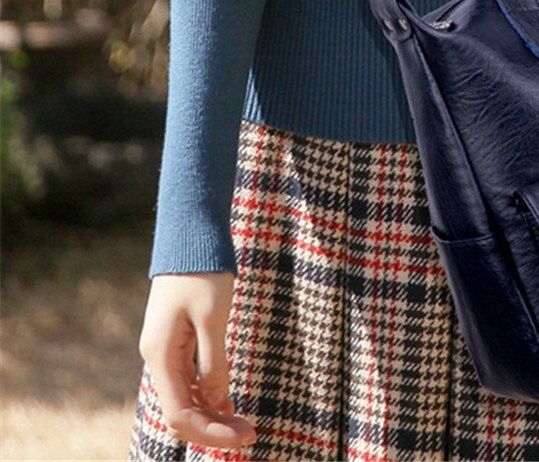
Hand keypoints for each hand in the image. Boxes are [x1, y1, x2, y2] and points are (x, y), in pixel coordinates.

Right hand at [139, 273, 254, 449]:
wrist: (190, 234)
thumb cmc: (202, 270)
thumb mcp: (213, 316)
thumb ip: (214, 362)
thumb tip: (218, 403)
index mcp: (160, 354)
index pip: (180, 413)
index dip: (211, 430)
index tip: (246, 433)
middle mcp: (157, 356)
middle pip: (182, 410)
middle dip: (214, 427)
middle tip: (251, 433)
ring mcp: (165, 348)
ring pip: (186, 396)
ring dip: (212, 413)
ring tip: (244, 423)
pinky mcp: (176, 339)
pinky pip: (189, 378)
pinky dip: (208, 393)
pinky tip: (228, 401)